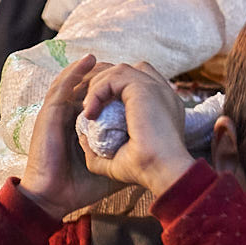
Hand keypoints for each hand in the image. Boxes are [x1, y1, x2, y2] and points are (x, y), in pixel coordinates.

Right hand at [18, 52, 120, 220]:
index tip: (134, 87)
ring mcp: (58, 114)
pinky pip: (61, 87)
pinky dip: (74, 72)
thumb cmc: (80, 188)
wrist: (55, 199)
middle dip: (104, 76)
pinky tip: (88, 62)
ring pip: (74, 82)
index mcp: (83, 127)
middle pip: (87, 87)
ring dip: (89, 69)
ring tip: (103, 59)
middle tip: (121, 70)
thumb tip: (149, 148)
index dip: (114, 90)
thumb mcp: (112, 168)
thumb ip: (125, 154)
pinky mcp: (49, 115)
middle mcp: (70, 117)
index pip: (99, 100)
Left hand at [79, 61, 196, 197]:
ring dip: (98, 88)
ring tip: (88, 112)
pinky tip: (90, 112)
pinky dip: (97, 91)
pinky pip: (114, 77)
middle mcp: (161, 92)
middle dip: (102, 83)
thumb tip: (82, 138)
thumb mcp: (119, 160)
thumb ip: (100, 150)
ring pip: (118, 71)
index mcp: (162, 106)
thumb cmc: (145, 172)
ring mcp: (156, 87)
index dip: (111, 91)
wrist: (163, 173)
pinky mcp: (145, 88)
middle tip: (86, 106)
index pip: (135, 83)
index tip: (94, 111)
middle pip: (127, 71)